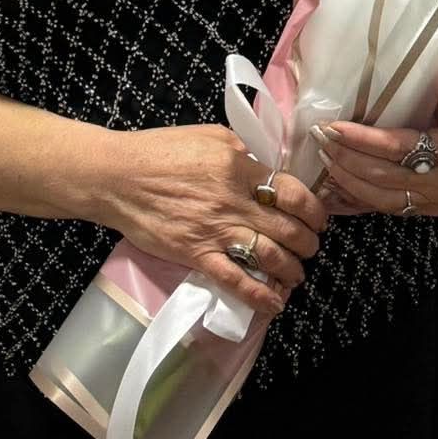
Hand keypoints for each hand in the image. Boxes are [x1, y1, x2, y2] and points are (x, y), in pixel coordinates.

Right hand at [97, 124, 327, 321]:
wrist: (119, 177)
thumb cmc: (161, 150)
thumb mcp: (211, 135)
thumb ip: (243, 152)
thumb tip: (265, 167)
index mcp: (240, 168)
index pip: (291, 191)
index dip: (313, 208)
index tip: (318, 217)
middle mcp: (234, 201)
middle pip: (287, 227)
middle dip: (308, 242)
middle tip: (312, 246)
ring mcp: (215, 230)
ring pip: (268, 255)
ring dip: (291, 269)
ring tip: (297, 274)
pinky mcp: (195, 254)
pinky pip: (234, 279)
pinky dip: (258, 294)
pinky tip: (274, 302)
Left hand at [317, 80, 437, 219]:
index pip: (400, 149)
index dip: (364, 140)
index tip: (334, 127)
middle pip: (382, 177)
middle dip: (345, 159)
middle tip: (317, 138)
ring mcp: (433, 201)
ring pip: (380, 198)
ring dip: (347, 181)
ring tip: (321, 160)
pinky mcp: (429, 209)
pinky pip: (387, 209)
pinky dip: (358, 203)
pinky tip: (334, 196)